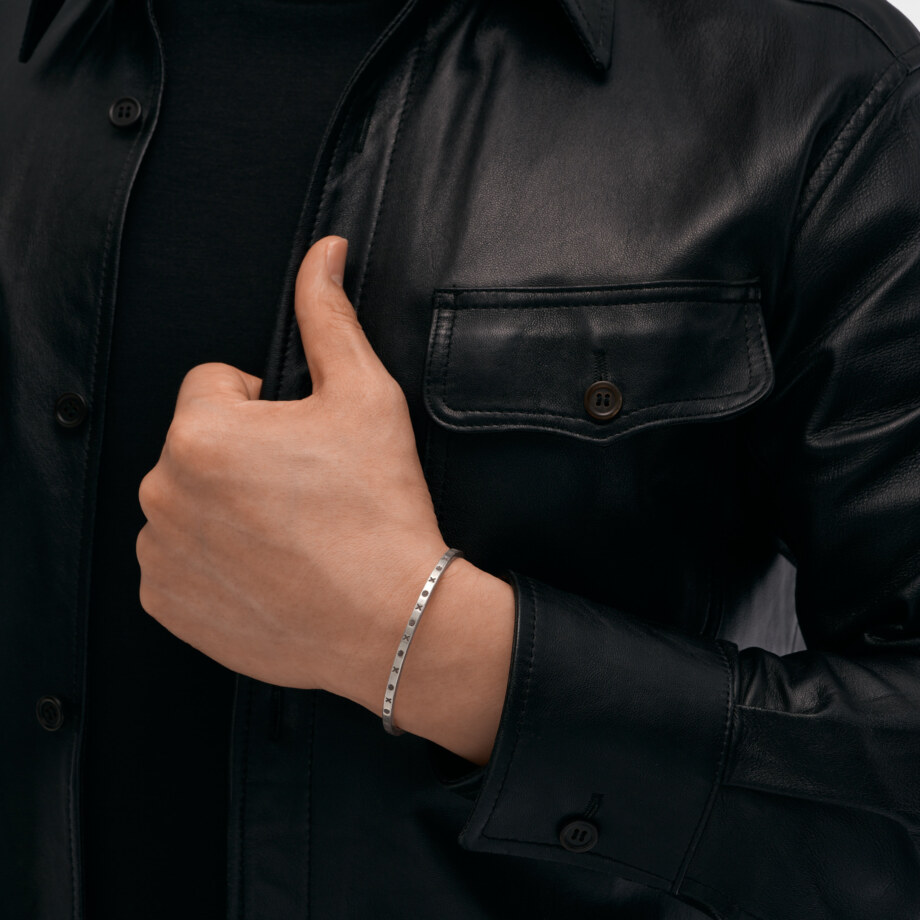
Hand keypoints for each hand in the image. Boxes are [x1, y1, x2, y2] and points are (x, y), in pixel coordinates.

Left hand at [136, 236, 449, 698]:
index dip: (267, 408)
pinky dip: (213, 559)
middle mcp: (161, 491)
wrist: (393, 619)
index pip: (214, 386)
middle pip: (197, 445)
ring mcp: (160, 553)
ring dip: (224, 507)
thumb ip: (329, 316)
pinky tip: (267, 569)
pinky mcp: (167, 602)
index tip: (305, 445)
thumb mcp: (366, 397)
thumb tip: (324, 251)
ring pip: (186, 501)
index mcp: (200, 431)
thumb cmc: (381, 507)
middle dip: (242, 456)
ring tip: (289, 534)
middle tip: (304, 492)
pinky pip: (178, 557)